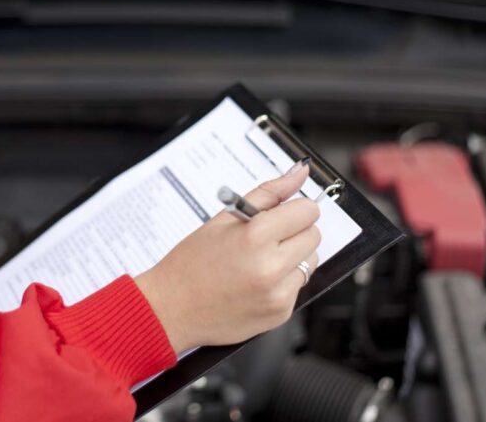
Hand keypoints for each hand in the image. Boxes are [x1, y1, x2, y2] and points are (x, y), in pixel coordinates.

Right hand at [134, 163, 320, 353]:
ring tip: (258, 262)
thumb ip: (268, 193)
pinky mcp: (281, 313)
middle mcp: (271, 266)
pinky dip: (283, 281)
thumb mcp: (224, 218)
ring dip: (292, 257)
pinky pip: (298, 286)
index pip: (307, 211)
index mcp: (256, 236)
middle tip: (266, 238)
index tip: (280, 214)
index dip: (293, 210)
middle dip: (294, 232)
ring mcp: (278, 293)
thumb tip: (300, 172)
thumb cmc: (192, 261)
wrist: (172, 308)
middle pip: (314, 236)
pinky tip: (255, 282)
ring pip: (310, 261)